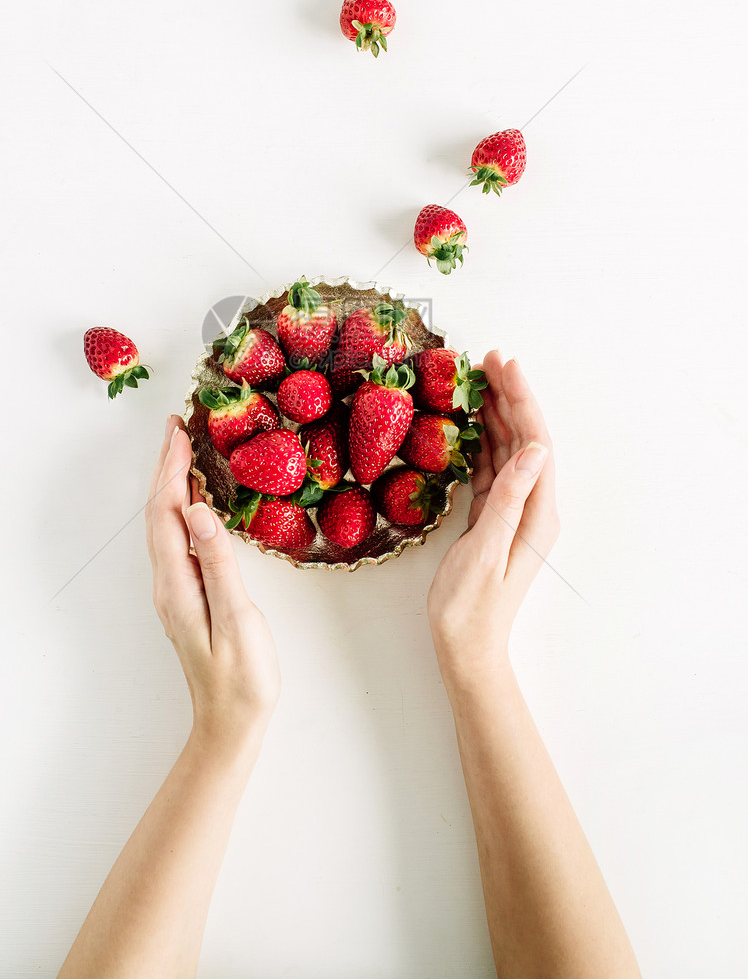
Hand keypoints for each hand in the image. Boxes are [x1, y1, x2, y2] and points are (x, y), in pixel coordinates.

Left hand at [145, 415, 280, 749]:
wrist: (230, 723)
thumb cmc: (241, 676)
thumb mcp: (239, 618)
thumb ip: (219, 563)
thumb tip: (199, 511)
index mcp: (177, 583)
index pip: (167, 511)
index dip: (171, 468)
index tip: (180, 430)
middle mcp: (168, 582)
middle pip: (160, 512)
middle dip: (166, 466)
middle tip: (178, 426)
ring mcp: (175, 590)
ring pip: (166, 524)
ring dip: (171, 484)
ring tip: (183, 451)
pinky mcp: (187, 596)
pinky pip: (178, 538)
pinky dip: (183, 508)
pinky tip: (196, 501)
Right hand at [427, 352, 559, 683]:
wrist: (466, 648)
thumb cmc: (471, 606)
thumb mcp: (486, 549)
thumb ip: (508, 498)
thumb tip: (532, 449)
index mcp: (538, 513)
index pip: (534, 442)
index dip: (521, 399)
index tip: (504, 365)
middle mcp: (533, 508)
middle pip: (525, 439)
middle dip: (510, 396)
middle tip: (489, 357)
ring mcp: (514, 513)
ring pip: (508, 450)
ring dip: (496, 413)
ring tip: (479, 378)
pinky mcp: (494, 520)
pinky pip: (491, 469)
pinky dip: (481, 440)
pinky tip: (471, 422)